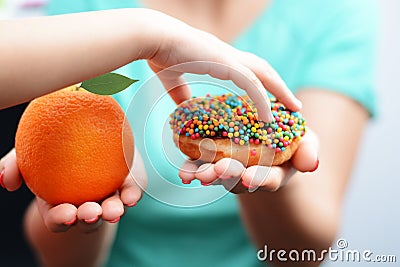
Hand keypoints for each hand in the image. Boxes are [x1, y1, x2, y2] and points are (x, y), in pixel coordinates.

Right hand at [0, 148, 145, 232]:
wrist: (87, 136)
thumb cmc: (53, 151)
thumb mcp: (29, 155)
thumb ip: (15, 166)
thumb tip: (6, 181)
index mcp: (61, 202)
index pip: (59, 218)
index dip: (61, 219)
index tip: (66, 213)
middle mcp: (87, 203)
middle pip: (88, 218)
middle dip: (89, 218)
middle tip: (91, 212)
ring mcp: (109, 195)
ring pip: (113, 209)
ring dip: (114, 211)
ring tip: (115, 210)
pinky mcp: (128, 183)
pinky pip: (132, 192)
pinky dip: (133, 195)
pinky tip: (132, 196)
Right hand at [143, 9, 301, 121]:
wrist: (154, 38)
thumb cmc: (160, 53)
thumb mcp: (172, 78)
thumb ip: (180, 92)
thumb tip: (184, 106)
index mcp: (218, 58)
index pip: (248, 70)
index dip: (261, 83)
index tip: (270, 98)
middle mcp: (228, 56)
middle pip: (263, 70)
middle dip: (279, 86)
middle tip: (292, 103)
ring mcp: (228, 58)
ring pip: (263, 75)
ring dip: (280, 91)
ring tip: (294, 107)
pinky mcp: (225, 64)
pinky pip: (251, 84)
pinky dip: (262, 99)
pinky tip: (269, 115)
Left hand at [178, 130, 318, 193]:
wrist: (267, 141)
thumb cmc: (289, 143)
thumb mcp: (306, 143)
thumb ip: (309, 152)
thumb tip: (310, 164)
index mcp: (273, 173)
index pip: (268, 179)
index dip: (259, 179)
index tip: (249, 177)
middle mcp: (250, 177)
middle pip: (238, 179)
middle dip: (227, 176)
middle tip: (218, 171)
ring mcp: (230, 171)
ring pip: (216, 175)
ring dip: (205, 175)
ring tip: (194, 175)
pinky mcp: (213, 161)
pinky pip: (202, 166)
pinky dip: (192, 169)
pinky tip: (183, 171)